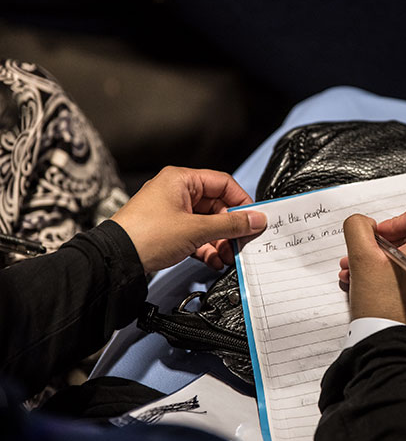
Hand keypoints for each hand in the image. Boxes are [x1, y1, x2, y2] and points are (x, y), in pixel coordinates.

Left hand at [111, 166, 266, 273]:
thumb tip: (255, 219)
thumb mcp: (196, 229)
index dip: (241, 201)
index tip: (253, 218)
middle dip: (230, 228)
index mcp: (181, 180)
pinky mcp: (168, 230)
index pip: (223, 184)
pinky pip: (196, 235)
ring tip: (228, 256)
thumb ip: (230, 225)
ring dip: (220, 241)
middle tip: (243, 242)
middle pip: (217, 206)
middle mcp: (177, 192)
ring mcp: (172, 212)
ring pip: (207, 223)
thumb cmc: (145, 235)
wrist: (115, 260)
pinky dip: (207, 248)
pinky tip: (214, 260)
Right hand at [339, 204, 405, 335]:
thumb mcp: (362, 259)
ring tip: (359, 274)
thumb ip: (359, 227)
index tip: (376, 238)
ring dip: (384, 263)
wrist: (393, 350)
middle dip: (381, 247)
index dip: (391, 223)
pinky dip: (396, 277)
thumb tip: (365, 224)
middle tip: (361, 257)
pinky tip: (371, 286)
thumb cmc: (384, 310)